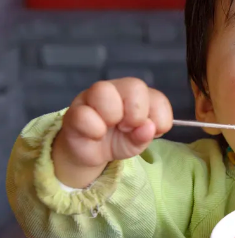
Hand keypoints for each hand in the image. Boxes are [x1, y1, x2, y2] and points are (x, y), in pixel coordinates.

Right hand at [52, 78, 172, 187]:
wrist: (91, 152)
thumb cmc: (119, 140)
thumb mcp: (137, 142)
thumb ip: (145, 136)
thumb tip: (149, 128)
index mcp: (138, 95)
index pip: (157, 97)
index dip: (157, 118)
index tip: (147, 130)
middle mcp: (117, 89)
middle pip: (134, 85)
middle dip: (136, 114)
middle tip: (127, 128)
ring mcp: (93, 96)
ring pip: (104, 90)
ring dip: (113, 115)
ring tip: (109, 128)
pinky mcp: (74, 111)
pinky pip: (84, 114)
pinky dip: (94, 129)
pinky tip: (95, 135)